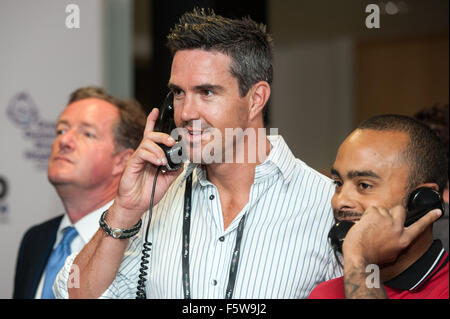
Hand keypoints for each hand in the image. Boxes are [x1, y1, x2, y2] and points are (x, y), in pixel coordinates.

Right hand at [109, 108, 182, 226]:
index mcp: (152, 156)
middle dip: (163, 136)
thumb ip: (175, 168)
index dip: (152, 121)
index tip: (156, 110)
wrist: (136, 205)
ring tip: (164, 160)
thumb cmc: (148, 193)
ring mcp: (137, 158)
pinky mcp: (132, 164)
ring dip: (159, 149)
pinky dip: (152, 155)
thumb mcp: (167, 179)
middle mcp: (144, 154)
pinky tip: (158, 163)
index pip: (151, 135)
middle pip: (151, 135)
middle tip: (172, 142)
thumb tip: (183, 160)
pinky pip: (141, 152)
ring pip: (147, 142)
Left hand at [342, 205, 441, 266]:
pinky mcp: (374, 214)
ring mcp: (386, 220)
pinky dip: (367, 214)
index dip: (429, 218)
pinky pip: (372, 209)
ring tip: (370, 227)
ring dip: (377, 215)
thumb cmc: (372, 256)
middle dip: (393, 212)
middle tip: (384, 219)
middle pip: (400, 210)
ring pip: (383, 209)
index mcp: (404, 239)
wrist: (358, 256)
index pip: (420, 226)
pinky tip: (364, 224)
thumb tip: (397, 235)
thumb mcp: (392, 254)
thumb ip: (398, 242)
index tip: (437, 212)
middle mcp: (397, 228)